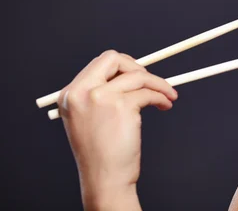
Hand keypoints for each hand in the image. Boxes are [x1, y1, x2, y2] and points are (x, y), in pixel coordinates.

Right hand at [57, 49, 178, 209]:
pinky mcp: (120, 106)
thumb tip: (132, 72)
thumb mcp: (89, 118)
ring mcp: (100, 97)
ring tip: (169, 95)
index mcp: (69, 94)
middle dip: (138, 67)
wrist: (104, 179)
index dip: (123, 66)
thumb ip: (100, 94)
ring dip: (158, 83)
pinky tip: (165, 106)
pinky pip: (148, 92)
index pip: (99, 63)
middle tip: (152, 81)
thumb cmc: (101, 153)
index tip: (138, 76)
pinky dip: (161, 97)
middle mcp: (80, 92)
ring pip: (137, 75)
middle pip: (114, 59)